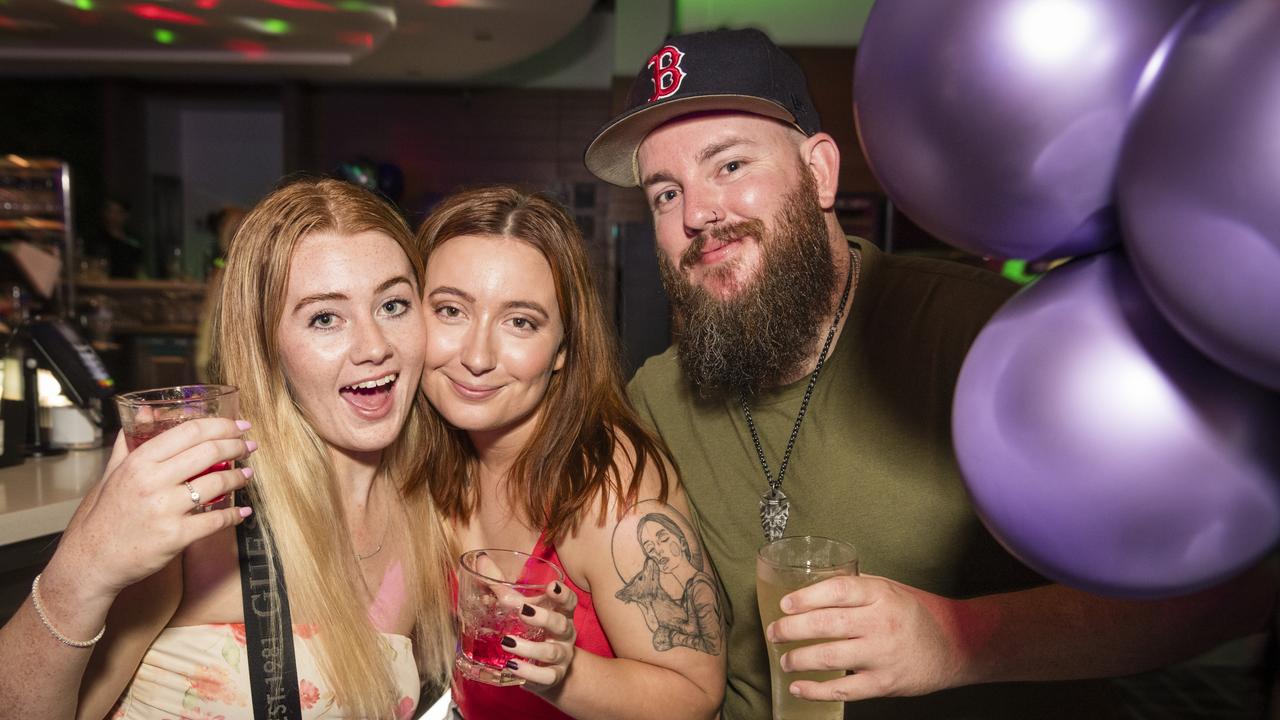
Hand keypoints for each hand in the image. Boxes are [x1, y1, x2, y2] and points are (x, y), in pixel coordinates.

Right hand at [49, 418, 256, 604]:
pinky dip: (235, 514)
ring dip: (239, 477)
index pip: (190, 431)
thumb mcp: (111, 473)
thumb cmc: (103, 516)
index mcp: (139, 462)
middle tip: (248, 447)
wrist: (92, 560)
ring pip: (217, 482)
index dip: (220, 425)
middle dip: (237, 446)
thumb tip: (145, 412)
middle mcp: (153, 482)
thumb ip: (130, 441)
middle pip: (209, 451)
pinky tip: (243, 511)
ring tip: (246, 474)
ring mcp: (165, 509)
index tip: (238, 425)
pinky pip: (216, 520)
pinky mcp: (176, 536)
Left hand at [503, 580, 578, 691]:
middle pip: (561, 624)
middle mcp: (564, 634)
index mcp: (560, 613)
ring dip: (529, 647)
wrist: (549, 669)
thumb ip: (503, 588)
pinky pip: (546, 676)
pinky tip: (512, 666)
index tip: (552, 586)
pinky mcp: (553, 676)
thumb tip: (481, 560)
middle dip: (543, 617)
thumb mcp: (523, 609)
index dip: (563, 594)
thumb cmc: (535, 631)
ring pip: (551, 651)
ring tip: (506, 643)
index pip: (568, 601)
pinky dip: (529, 672)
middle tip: (522, 611)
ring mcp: (561, 656)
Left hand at [765, 574, 962, 701]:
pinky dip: (816, 690)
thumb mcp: (890, 589)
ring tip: (784, 659)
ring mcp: (882, 654)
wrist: (957, 645)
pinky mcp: (884, 683)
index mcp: (880, 594)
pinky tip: (799, 687)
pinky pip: (843, 689)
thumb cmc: (917, 614)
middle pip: (826, 624)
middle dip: (792, 629)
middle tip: (774, 632)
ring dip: (799, 659)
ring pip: (830, 657)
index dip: (805, 598)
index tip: (784, 605)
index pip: (835, 591)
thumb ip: (856, 588)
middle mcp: (880, 622)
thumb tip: (815, 586)